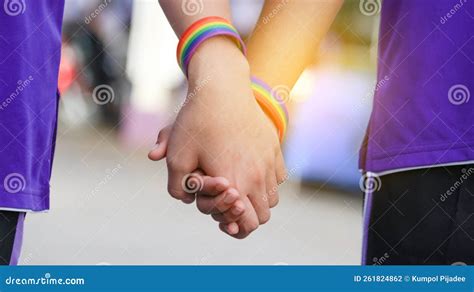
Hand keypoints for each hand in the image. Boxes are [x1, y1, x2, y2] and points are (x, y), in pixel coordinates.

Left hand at [149, 37, 286, 237]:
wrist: (222, 89)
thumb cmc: (197, 123)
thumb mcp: (176, 156)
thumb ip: (177, 187)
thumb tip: (186, 198)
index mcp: (235, 183)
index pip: (246, 224)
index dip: (234, 227)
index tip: (222, 219)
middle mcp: (258, 177)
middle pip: (262, 216)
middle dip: (246, 217)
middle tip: (228, 205)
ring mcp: (270, 163)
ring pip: (272, 199)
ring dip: (257, 200)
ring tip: (239, 188)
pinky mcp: (276, 149)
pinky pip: (278, 177)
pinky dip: (267, 182)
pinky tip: (250, 170)